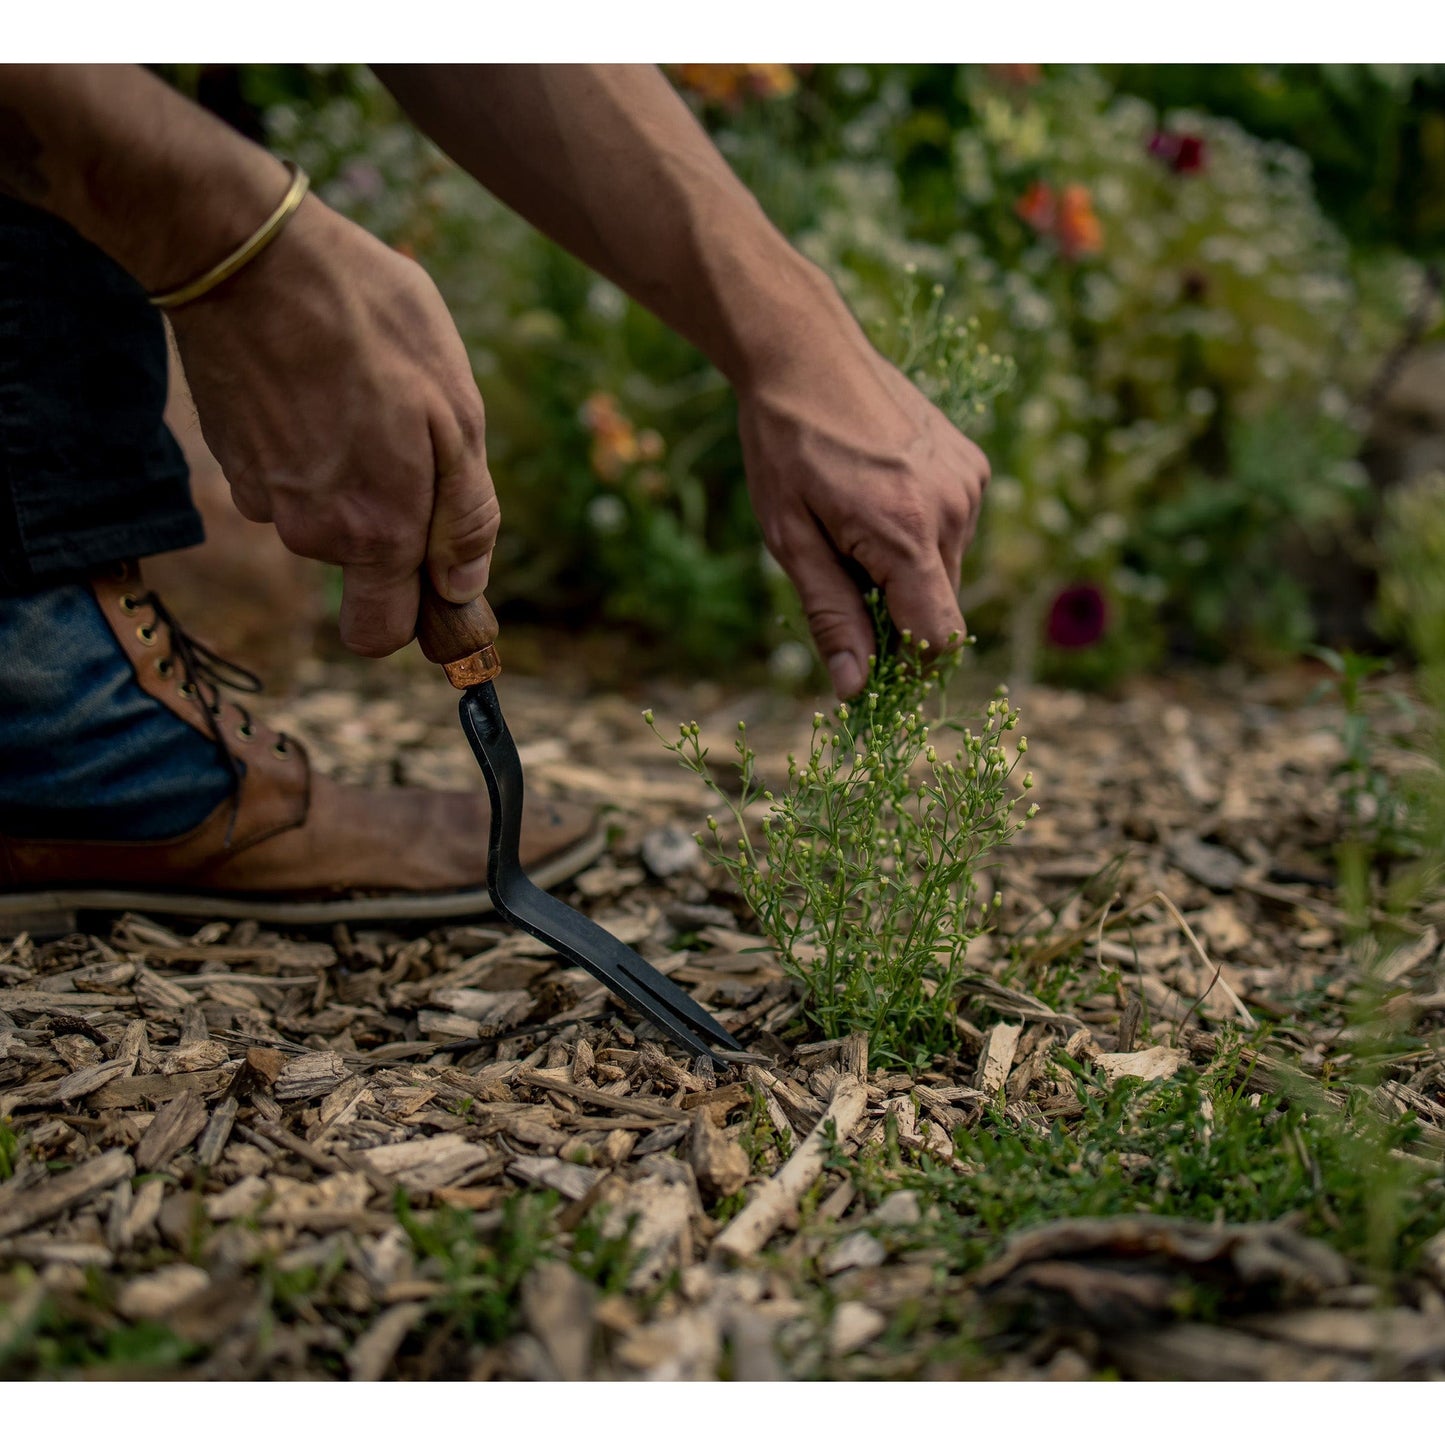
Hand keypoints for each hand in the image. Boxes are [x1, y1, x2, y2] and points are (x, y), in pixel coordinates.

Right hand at [167, 196, 497, 655]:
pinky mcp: (231, 459)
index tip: (436, 577)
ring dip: (355, 472)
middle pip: (363, 565)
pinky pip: (289, 477)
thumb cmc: (371, 324)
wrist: (248, 255)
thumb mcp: (457, 413)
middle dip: (394, 522)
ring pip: (327, 515)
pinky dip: (310, 445)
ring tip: (363, 393)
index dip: (415, 615)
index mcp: (375, 532)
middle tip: (410, 440)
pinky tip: (319, 383)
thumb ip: (465, 515)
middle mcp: (311, 533)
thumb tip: (462, 587)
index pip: (382, 635)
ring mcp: (262, 498)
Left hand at [739, 344, 989, 697]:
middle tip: (839, 576)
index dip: (908, 668)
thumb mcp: (790, 539)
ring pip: (948, 568)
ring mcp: (969, 482)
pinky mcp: (971, 463)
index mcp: (906, 533)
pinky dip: (920, 534)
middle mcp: (953, 508)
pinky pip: (953, 527)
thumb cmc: (785, 446)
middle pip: (941, 606)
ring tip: (852, 524)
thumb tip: (855, 688)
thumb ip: (830, 615)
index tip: (871, 668)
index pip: (938, 638)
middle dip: (897, 614)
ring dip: (906, 571)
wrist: (805, 352)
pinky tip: (877, 497)